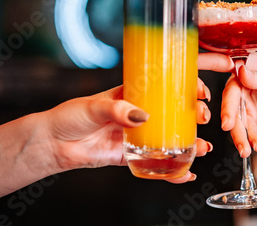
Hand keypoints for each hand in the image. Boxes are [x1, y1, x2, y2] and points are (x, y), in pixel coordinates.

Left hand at [43, 84, 212, 182]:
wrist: (54, 143)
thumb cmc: (70, 117)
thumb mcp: (94, 107)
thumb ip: (117, 110)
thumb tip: (140, 115)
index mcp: (133, 94)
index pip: (166, 85)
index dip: (188, 83)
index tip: (202, 87)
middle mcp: (139, 114)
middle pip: (175, 112)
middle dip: (195, 114)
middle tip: (203, 117)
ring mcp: (137, 135)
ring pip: (170, 138)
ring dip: (190, 143)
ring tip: (202, 148)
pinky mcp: (131, 155)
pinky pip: (156, 163)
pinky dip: (172, 170)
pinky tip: (185, 173)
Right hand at [198, 52, 256, 157]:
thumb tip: (241, 71)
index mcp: (248, 64)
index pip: (225, 62)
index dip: (207, 62)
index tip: (195, 65)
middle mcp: (240, 81)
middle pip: (228, 97)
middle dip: (228, 113)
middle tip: (228, 126)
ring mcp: (242, 101)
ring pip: (233, 117)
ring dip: (238, 134)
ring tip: (246, 148)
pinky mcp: (245, 118)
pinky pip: (242, 129)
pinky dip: (247, 139)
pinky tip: (255, 146)